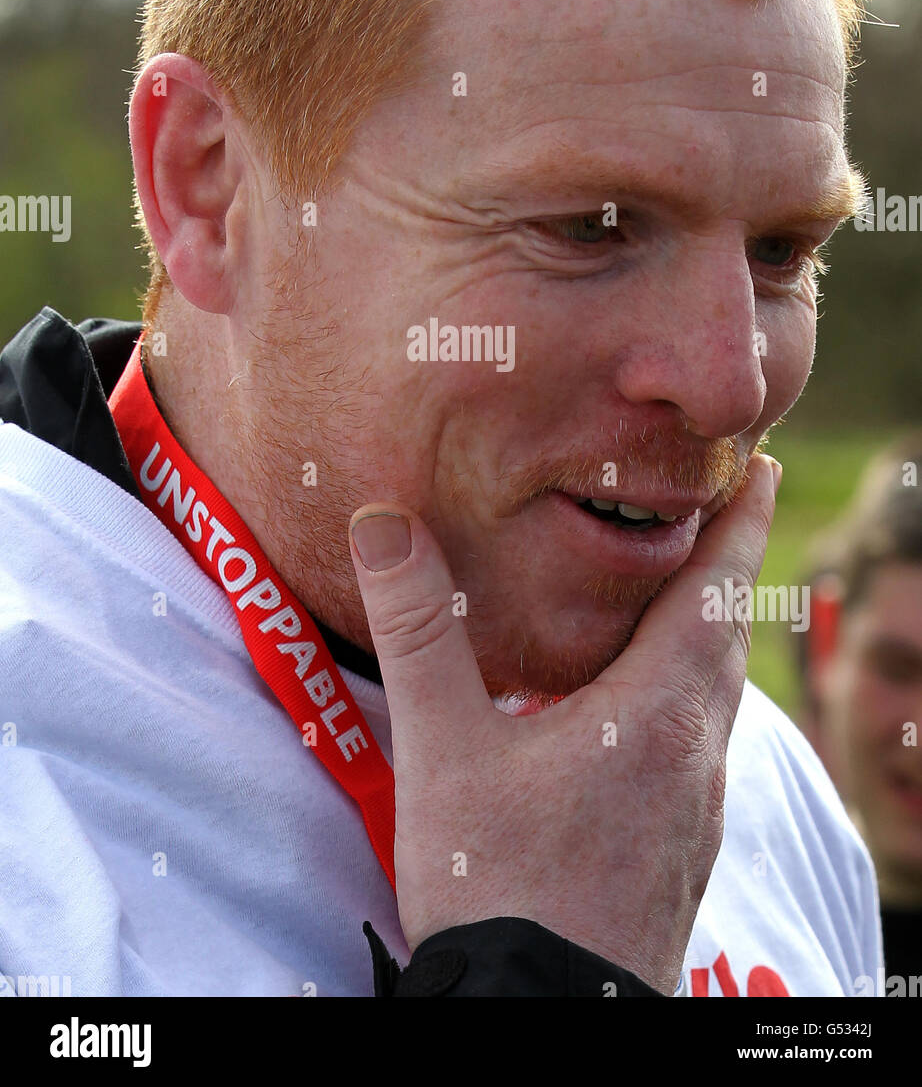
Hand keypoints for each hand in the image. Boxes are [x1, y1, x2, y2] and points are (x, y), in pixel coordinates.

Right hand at [348, 453, 779, 993]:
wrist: (540, 1018)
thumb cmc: (497, 884)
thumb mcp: (445, 749)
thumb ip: (418, 630)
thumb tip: (383, 523)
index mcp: (657, 713)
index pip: (716, 592)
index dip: (740, 525)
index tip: (766, 469)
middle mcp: (696, 756)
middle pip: (727, 640)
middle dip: (726, 571)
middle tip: (723, 514)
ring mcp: (695, 810)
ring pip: (719, 700)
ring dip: (710, 636)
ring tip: (684, 601)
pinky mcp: (679, 851)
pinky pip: (700, 747)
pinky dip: (689, 697)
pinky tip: (642, 716)